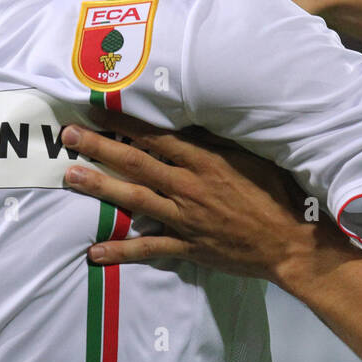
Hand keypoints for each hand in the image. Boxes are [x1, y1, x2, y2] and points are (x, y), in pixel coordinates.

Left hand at [60, 109, 332, 287]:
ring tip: (71, 176)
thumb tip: (190, 123)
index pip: (158, 137)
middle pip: (137, 163)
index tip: (100, 108)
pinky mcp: (188, 246)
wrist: (291, 242)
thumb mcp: (252, 158)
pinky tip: (94, 253)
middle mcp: (189, 187)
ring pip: (136, 199)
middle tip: (70, 134)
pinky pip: (149, 249)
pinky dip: (122, 251)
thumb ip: (219, 143)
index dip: (127, 123)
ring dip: (101, 187)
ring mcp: (185, 218)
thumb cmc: (277, 194)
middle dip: (101, 147)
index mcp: (205, 162)